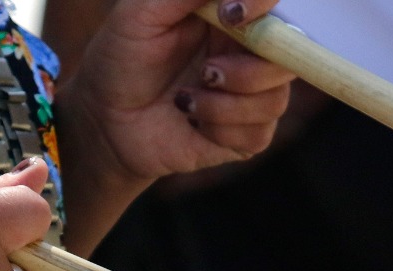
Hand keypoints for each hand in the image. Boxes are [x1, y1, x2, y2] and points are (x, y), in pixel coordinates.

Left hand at [59, 0, 294, 184]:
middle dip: (248, 68)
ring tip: (185, 100)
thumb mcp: (142, 13)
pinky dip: (220, 129)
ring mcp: (250, 95)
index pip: (274, 4)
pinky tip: (191, 121)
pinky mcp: (245, 135)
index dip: (263, 5)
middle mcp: (248, 53)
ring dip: (225, 103)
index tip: (231, 14)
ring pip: (275, 98)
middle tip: (207, 72)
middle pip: (289, 55)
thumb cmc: (120, 59)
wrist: (103, 120)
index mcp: (232, 17)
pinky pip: (258, 133)